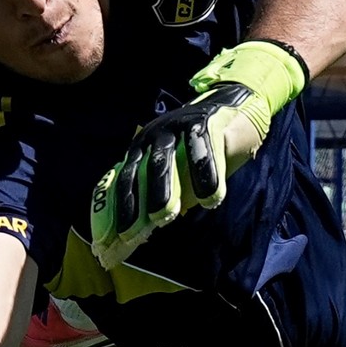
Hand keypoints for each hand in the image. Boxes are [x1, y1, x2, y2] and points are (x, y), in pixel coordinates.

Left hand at [89, 85, 263, 269]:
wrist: (233, 106)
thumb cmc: (201, 150)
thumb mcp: (177, 174)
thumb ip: (163, 197)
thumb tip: (142, 236)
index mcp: (141, 150)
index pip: (123, 182)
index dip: (118, 210)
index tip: (112, 240)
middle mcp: (153, 137)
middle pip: (138, 173)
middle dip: (134, 204)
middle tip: (129, 234)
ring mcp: (176, 127)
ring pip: (164, 161)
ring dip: (164, 190)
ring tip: (167, 216)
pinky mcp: (204, 122)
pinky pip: (202, 150)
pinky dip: (207, 176)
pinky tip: (212, 199)